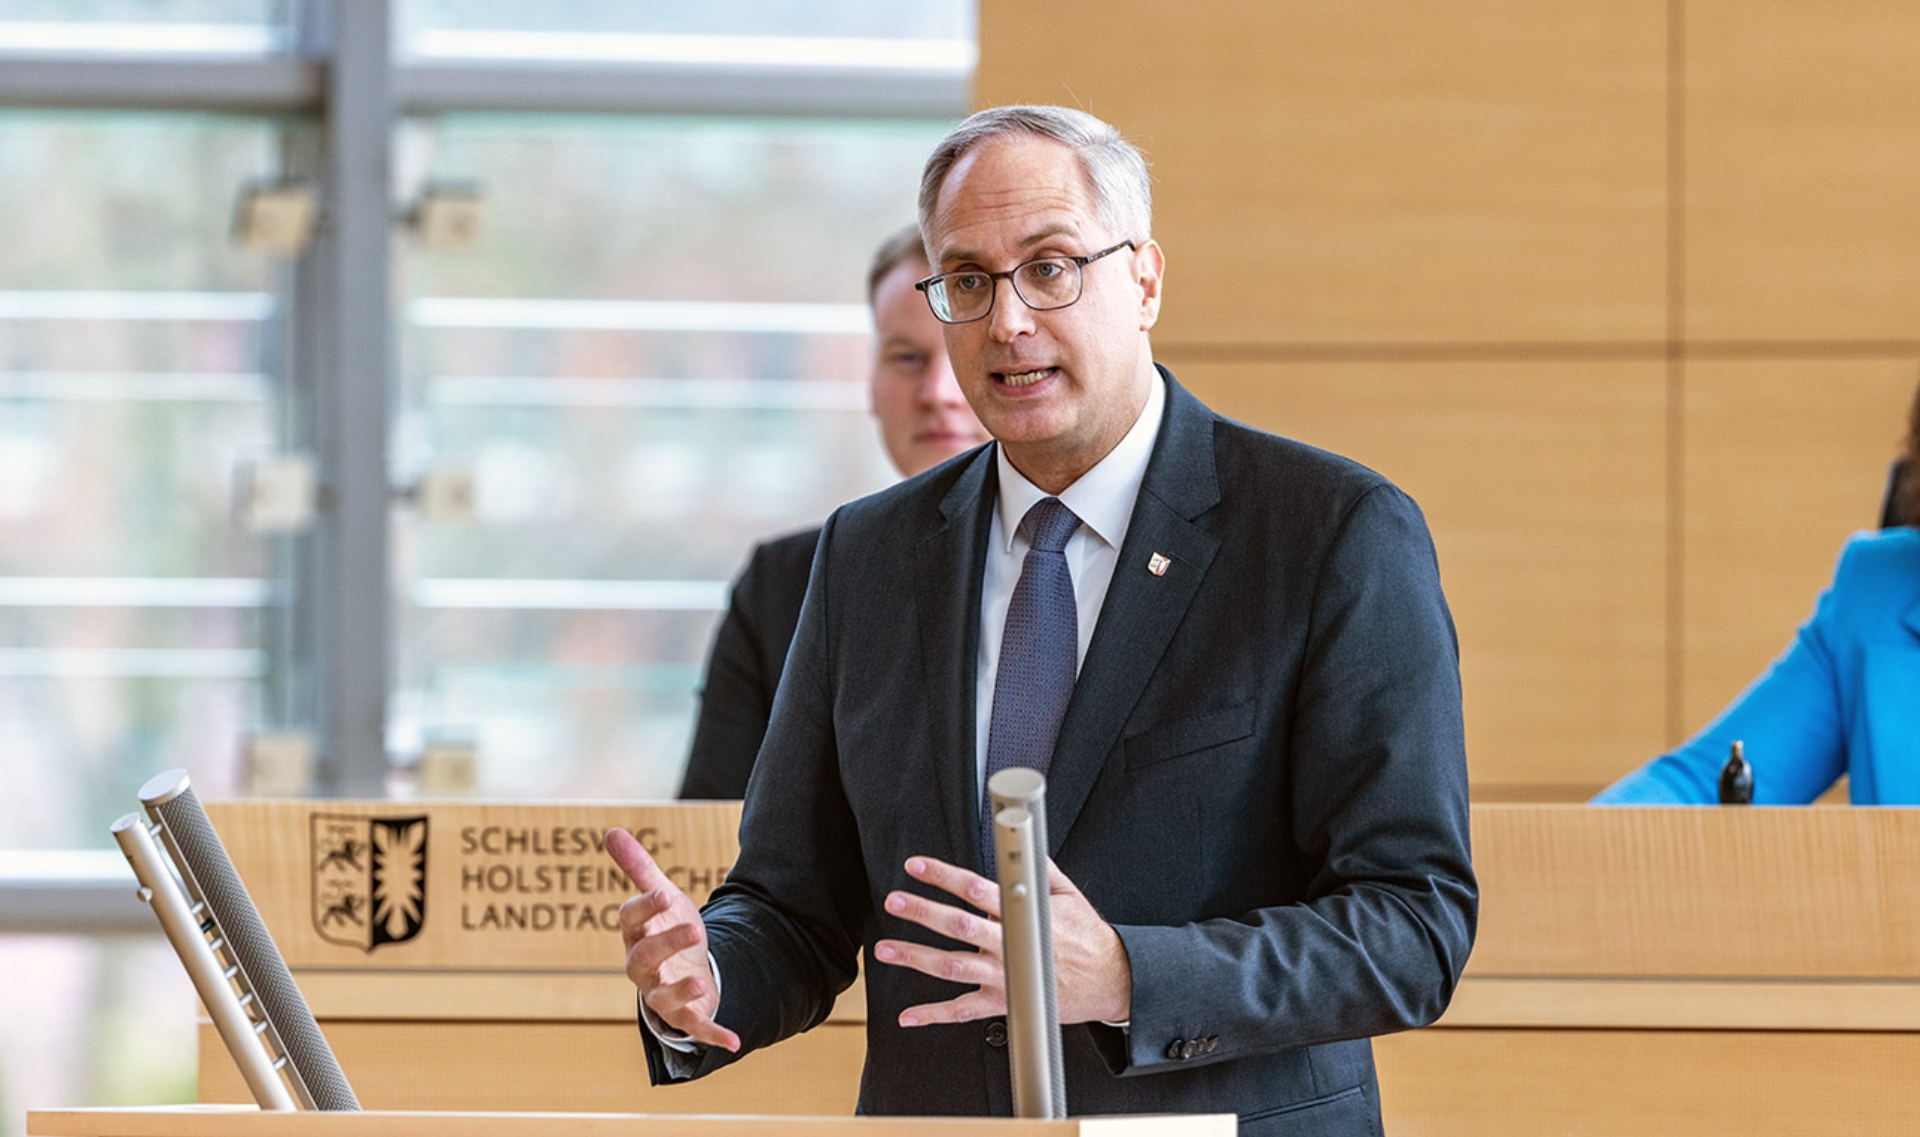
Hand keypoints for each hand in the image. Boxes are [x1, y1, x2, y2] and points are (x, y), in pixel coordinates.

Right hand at [606, 827, 740, 1051]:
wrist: (683, 968)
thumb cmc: (667, 929)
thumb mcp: (660, 897)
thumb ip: (639, 867)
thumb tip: (611, 831)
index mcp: (635, 934)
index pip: (631, 919)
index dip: (645, 908)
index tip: (664, 893)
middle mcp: (641, 967)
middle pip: (644, 958)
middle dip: (667, 944)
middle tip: (695, 929)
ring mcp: (661, 993)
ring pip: (663, 996)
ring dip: (681, 990)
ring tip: (703, 980)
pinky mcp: (684, 1015)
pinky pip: (695, 1027)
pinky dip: (713, 1034)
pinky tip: (735, 1039)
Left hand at [873, 855, 1131, 1026]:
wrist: (1110, 982)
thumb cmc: (1088, 936)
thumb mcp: (1069, 895)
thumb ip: (1040, 870)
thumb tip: (1019, 844)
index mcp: (1023, 914)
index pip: (977, 890)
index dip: (944, 876)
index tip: (917, 866)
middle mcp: (1010, 946)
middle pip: (958, 926)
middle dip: (922, 912)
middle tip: (894, 901)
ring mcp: (1005, 977)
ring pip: (952, 967)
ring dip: (916, 957)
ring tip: (885, 949)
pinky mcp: (1005, 1004)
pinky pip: (964, 1011)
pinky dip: (934, 1015)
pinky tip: (909, 1015)